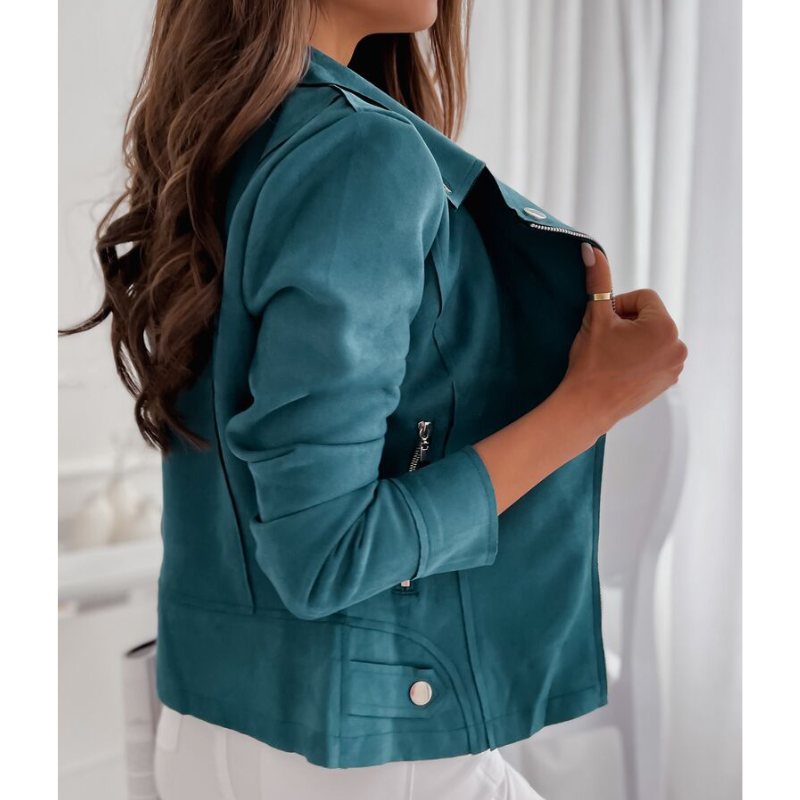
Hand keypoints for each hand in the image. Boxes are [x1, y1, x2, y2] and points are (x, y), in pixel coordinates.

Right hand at [560, 243, 687, 433]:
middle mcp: (678, 346)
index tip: (606, 326)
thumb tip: (590, 249)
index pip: (643, 298)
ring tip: (614, 356)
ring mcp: (675, 366)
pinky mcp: (668, 380)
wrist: (586, 406)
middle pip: (650, 316)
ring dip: (634, 339)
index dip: (619, 307)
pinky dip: (641, 356)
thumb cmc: (590, 363)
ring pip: (653, 335)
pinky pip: (656, 355)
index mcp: (664, 327)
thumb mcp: (595, 316)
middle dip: (628, 323)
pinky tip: (621, 368)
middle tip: (608, 342)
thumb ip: (598, 280)